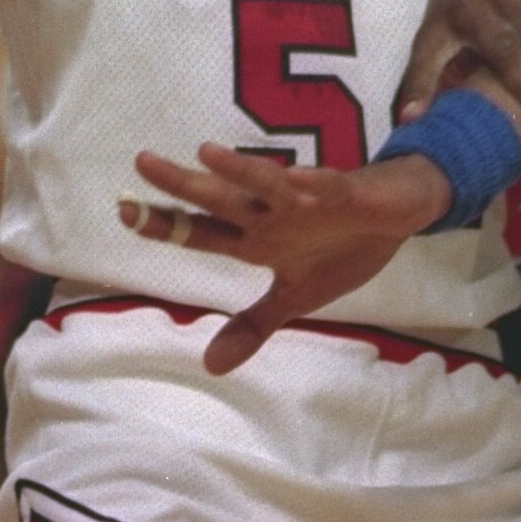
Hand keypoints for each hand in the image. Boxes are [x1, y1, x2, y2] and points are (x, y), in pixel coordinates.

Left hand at [121, 142, 449, 371]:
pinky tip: (296, 181)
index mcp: (255, 239)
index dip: (166, 224)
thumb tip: (210, 367)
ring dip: (240, 171)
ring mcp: (305, 200)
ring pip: (266, 183)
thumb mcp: (294, 299)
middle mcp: (270, 214)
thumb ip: (252, 327)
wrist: (395, 215)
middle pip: (220, 200)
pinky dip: (314, 185)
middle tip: (143, 164)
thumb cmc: (340, 247)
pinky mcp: (344, 192)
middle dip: (184, 186)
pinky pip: (327, 188)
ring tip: (206, 154)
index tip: (124, 212)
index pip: (201, 232)